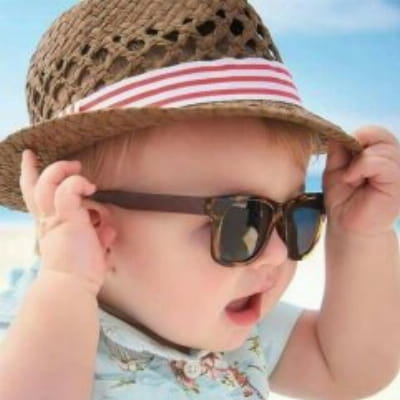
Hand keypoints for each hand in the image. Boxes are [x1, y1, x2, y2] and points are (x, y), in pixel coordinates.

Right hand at [19, 149, 114, 294]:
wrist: (71, 287)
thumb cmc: (82, 274)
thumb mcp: (91, 251)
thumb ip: (98, 238)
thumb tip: (108, 230)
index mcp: (51, 228)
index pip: (37, 200)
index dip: (32, 179)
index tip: (31, 162)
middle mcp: (48, 222)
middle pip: (33, 188)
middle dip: (34, 169)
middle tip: (35, 156)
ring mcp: (55, 219)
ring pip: (48, 183)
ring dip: (60, 170)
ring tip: (76, 167)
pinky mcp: (66, 219)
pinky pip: (67, 190)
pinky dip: (78, 183)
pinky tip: (91, 187)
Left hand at [323, 126, 399, 235]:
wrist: (346, 225)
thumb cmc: (342, 199)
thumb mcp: (335, 168)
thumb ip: (339, 149)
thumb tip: (339, 131)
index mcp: (379, 155)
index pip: (374, 132)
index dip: (356, 136)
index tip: (342, 152)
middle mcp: (393, 161)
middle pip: (381, 134)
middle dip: (358, 146)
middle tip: (346, 166)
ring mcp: (397, 171)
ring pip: (382, 147)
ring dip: (359, 160)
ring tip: (349, 177)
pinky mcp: (397, 184)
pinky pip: (382, 163)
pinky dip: (362, 167)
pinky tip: (352, 179)